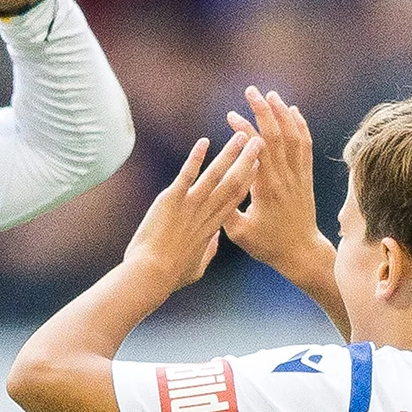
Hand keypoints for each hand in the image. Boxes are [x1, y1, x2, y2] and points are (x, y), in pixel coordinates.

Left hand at [123, 133, 261, 292]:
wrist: (151, 274)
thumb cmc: (170, 275)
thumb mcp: (195, 267)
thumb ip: (208, 251)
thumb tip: (214, 240)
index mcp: (212, 228)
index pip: (235, 200)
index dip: (249, 181)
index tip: (260, 166)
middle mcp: (206, 214)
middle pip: (233, 183)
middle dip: (247, 161)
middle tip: (259, 143)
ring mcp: (190, 205)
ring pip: (215, 175)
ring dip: (229, 154)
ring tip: (241, 136)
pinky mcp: (172, 200)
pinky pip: (186, 174)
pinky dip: (195, 157)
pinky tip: (204, 142)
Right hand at [222, 88, 340, 306]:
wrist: (301, 252)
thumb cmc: (267, 245)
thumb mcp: (240, 233)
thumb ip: (225, 210)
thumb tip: (208, 189)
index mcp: (266, 188)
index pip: (256, 150)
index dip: (244, 129)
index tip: (231, 115)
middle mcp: (284, 177)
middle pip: (276, 135)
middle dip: (263, 110)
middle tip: (251, 91)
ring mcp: (298, 176)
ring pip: (293, 137)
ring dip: (283, 113)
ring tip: (271, 94)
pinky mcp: (305, 177)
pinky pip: (305, 147)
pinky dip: (300, 127)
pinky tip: (294, 113)